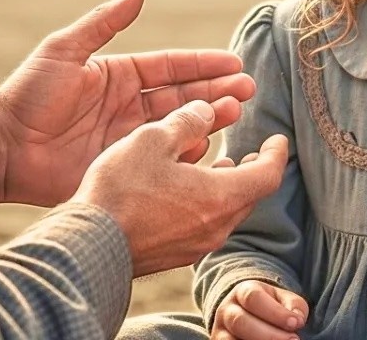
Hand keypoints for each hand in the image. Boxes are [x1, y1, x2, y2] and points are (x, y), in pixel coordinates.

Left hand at [0, 0, 256, 205]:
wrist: (2, 149)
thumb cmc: (28, 95)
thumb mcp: (64, 50)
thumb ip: (103, 22)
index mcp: (119, 76)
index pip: (171, 66)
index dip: (204, 64)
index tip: (234, 62)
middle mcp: (129, 106)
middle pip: (184, 96)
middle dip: (218, 91)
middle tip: (248, 90)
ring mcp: (128, 138)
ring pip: (180, 125)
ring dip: (210, 117)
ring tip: (237, 111)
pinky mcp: (123, 167)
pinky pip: (163, 158)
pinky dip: (187, 151)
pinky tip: (209, 144)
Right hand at [73, 100, 286, 276]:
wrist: (88, 245)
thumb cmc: (121, 190)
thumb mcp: (153, 139)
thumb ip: (187, 121)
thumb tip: (207, 110)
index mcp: (221, 196)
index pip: (268, 174)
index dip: (276, 153)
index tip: (278, 140)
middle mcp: (216, 226)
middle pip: (249, 195)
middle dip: (252, 170)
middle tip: (251, 152)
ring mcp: (195, 245)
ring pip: (225, 211)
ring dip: (227, 187)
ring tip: (220, 166)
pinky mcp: (174, 255)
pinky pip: (203, 225)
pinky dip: (206, 203)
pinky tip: (186, 190)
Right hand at [210, 280, 307, 339]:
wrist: (247, 312)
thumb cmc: (271, 306)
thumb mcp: (283, 299)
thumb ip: (293, 305)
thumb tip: (297, 319)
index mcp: (243, 291)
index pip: (253, 298)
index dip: (275, 312)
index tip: (296, 323)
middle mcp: (227, 309)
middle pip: (241, 322)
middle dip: (269, 335)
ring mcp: (220, 329)